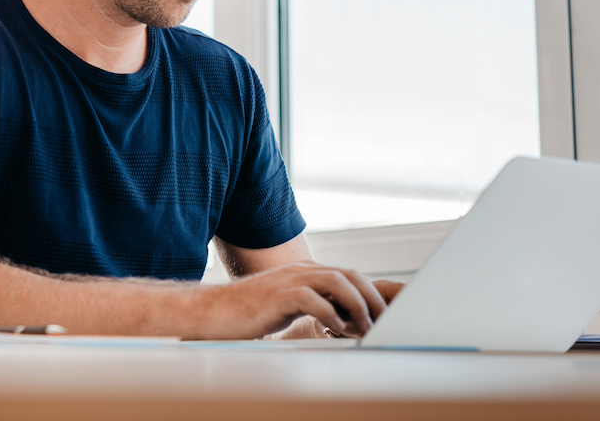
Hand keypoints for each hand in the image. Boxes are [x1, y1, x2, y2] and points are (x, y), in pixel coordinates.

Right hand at [196, 261, 386, 339]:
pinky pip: (312, 298)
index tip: (385, 314)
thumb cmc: (249, 312)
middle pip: (350, 275)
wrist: (213, 312)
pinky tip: (335, 329)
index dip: (371, 293)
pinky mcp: (278, 296)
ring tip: (364, 326)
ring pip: (336, 281)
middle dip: (372, 298)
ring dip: (357, 304)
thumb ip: (313, 303)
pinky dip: (330, 313)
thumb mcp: (288, 305)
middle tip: (383, 322)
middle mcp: (301, 271)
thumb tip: (343, 319)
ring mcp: (290, 280)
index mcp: (306, 272)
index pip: (349, 275)